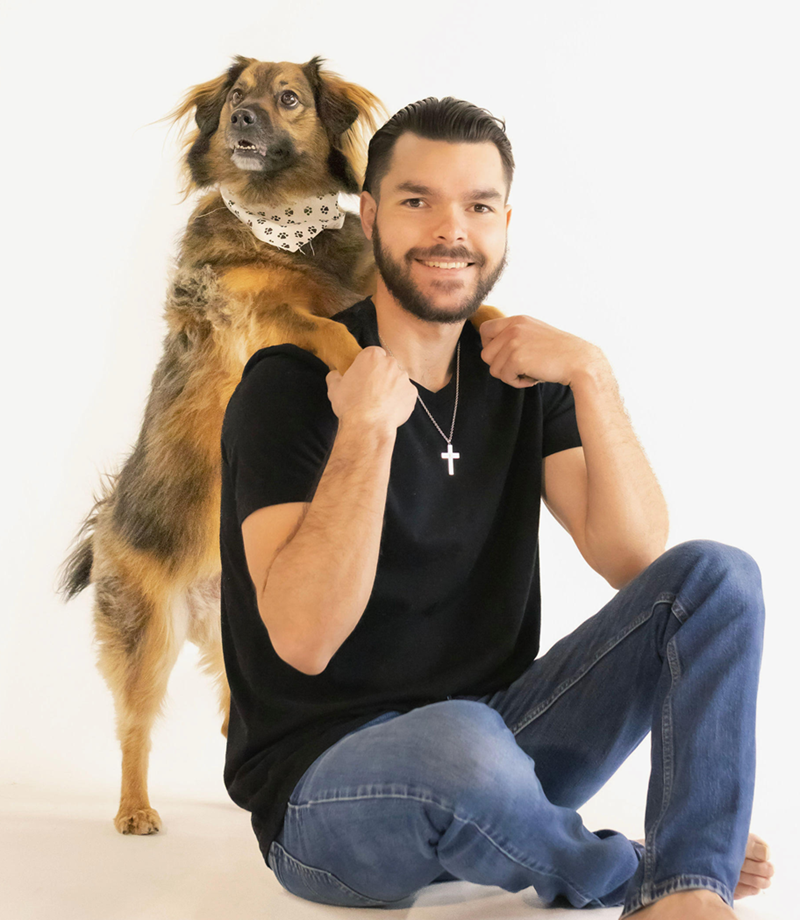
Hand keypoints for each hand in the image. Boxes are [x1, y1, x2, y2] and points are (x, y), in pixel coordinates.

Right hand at [326, 346, 417, 430]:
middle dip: (382, 374)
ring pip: (398, 379)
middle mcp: (390, 363)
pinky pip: (406, 393)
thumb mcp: (334, 389)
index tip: (365, 374)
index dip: (370, 364)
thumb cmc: (350, 405)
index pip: (374, 353)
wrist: (368, 426)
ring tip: (381, 402)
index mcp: (371, 356)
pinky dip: (400, 399)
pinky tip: (390, 409)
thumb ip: (335, 376)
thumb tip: (335, 374)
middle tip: (372, 390)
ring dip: (392, 386)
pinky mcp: (412, 393)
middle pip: (387, 365)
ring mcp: (403, 378)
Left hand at [479, 315, 600, 387]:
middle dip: (500, 366)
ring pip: (493, 368)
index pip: (485, 330)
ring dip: (510, 376)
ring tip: (530, 372)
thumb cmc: (559, 354)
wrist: (580, 361)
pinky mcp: (516, 357)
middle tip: (520, 369)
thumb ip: (514, 337)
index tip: (504, 357)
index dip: (490, 347)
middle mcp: (513, 327)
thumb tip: (490, 352)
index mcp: (517, 320)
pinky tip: (534, 377)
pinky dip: (518, 383)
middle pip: (486, 354)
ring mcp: (514, 341)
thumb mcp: (534, 335)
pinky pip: (504, 377)